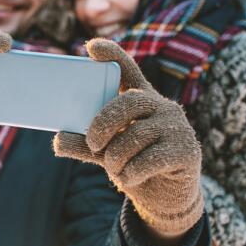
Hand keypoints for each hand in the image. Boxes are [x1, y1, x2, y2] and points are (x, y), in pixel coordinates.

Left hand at [53, 39, 202, 237]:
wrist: (166, 198)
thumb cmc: (135, 166)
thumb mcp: (107, 153)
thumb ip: (85, 145)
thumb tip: (58, 140)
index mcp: (142, 100)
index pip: (128, 70)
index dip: (112, 55)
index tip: (92, 47)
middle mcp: (163, 106)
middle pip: (129, 102)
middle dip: (103, 123)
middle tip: (93, 143)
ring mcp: (178, 127)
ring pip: (135, 136)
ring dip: (116, 158)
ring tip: (115, 168)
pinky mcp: (187, 150)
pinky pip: (149, 160)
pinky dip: (131, 173)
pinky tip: (130, 178)